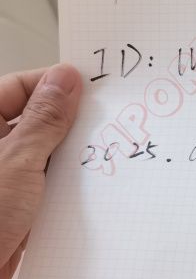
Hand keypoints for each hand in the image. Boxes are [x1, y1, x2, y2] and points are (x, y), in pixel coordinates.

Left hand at [0, 64, 81, 278]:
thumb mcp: (19, 160)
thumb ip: (45, 118)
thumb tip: (65, 78)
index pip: (19, 87)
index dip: (55, 83)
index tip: (91, 86)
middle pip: (34, 116)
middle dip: (68, 119)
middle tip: (103, 118)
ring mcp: (3, 174)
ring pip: (43, 149)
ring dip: (68, 152)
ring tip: (99, 150)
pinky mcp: (14, 200)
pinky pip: (45, 178)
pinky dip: (65, 179)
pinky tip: (87, 182)